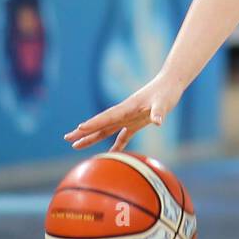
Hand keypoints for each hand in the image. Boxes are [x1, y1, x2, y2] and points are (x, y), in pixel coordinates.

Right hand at [63, 73, 182, 152]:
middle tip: (67, 138)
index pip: (107, 117)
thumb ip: (159, 112)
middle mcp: (124, 113)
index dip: (94, 123)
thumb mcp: (163, 102)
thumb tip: (158, 122)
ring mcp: (129, 118)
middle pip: (100, 124)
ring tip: (76, 145)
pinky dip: (116, 145)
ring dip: (92, 137)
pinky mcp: (137, 122)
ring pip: (106, 130)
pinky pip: (123, 136)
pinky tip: (110, 155)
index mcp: (127, 108)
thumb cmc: (166, 92)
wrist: (170, 84)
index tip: (80, 128)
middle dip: (84, 131)